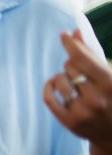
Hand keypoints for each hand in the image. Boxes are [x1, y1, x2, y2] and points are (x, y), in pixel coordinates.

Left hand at [44, 29, 111, 151]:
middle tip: (81, 74)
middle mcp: (96, 99)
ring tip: (72, 83)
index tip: (64, 35)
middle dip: (72, 66)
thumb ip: (92, 55)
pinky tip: (53, 85)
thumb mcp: (108, 75)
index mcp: (110, 84)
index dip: (72, 45)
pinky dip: (49, 87)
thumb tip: (76, 32)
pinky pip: (48, 97)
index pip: (84, 59)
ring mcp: (82, 112)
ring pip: (58, 80)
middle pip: (70, 67)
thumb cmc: (111, 97)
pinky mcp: (69, 122)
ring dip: (61, 77)